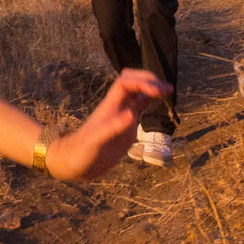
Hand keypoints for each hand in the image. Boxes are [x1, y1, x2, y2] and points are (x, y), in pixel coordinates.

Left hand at [45, 69, 170, 181]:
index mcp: (109, 107)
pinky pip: (139, 107)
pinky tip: (160, 102)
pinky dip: (150, 101)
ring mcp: (121, 115)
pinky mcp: (126, 126)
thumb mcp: (95, 142)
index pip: (125, 83)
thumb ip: (112, 128)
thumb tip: (132, 114)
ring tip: (168, 91)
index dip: (142, 82)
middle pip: (132, 81)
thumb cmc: (81, 153)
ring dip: (151, 87)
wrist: (75, 163)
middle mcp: (116, 107)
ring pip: (137, 92)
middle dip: (149, 80)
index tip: (157, 91)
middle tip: (166, 90)